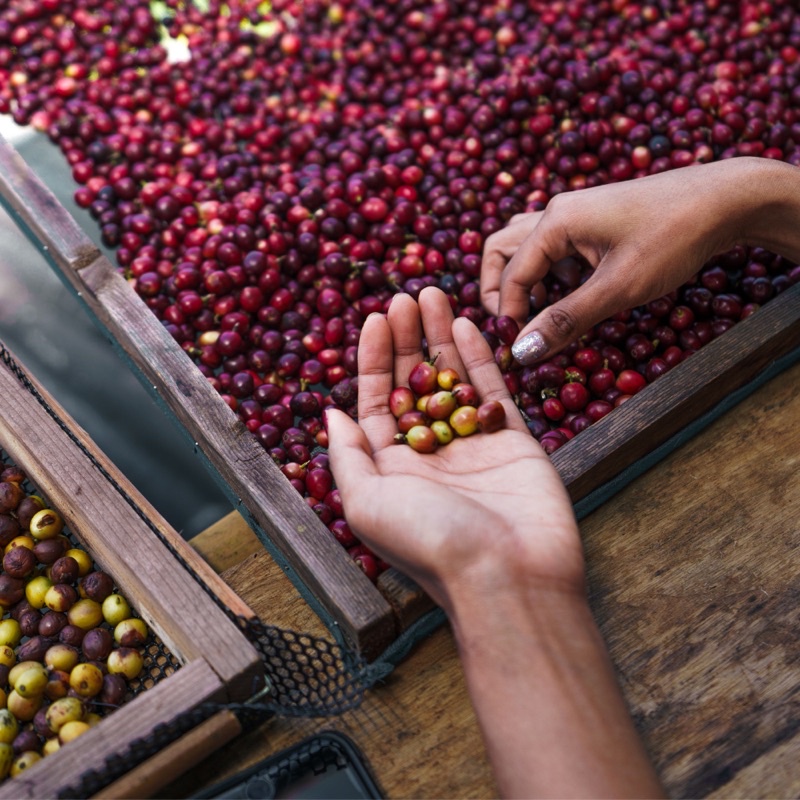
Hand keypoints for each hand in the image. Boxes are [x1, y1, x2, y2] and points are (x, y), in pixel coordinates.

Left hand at [326, 290, 662, 798]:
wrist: (510, 577)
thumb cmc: (430, 543)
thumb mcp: (367, 502)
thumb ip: (348, 455)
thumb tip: (330, 413)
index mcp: (392, 468)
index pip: (378, 401)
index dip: (375, 359)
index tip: (376, 318)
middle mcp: (431, 454)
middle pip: (415, 383)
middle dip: (408, 340)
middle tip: (405, 296)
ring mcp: (474, 445)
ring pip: (453, 379)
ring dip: (440, 338)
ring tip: (433, 295)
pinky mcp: (515, 442)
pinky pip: (493, 391)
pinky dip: (479, 358)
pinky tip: (465, 325)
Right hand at [480, 158, 799, 363]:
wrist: (725, 200)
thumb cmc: (673, 238)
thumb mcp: (618, 287)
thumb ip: (566, 319)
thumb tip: (523, 351)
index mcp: (555, 222)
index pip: (511, 274)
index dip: (507, 315)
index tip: (516, 350)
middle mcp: (556, 212)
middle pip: (501, 250)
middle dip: (497, 290)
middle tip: (510, 326)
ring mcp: (575, 212)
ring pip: (525, 245)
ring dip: (521, 279)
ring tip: (536, 312)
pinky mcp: (593, 220)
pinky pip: (552, 246)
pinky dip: (548, 272)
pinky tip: (570, 293)